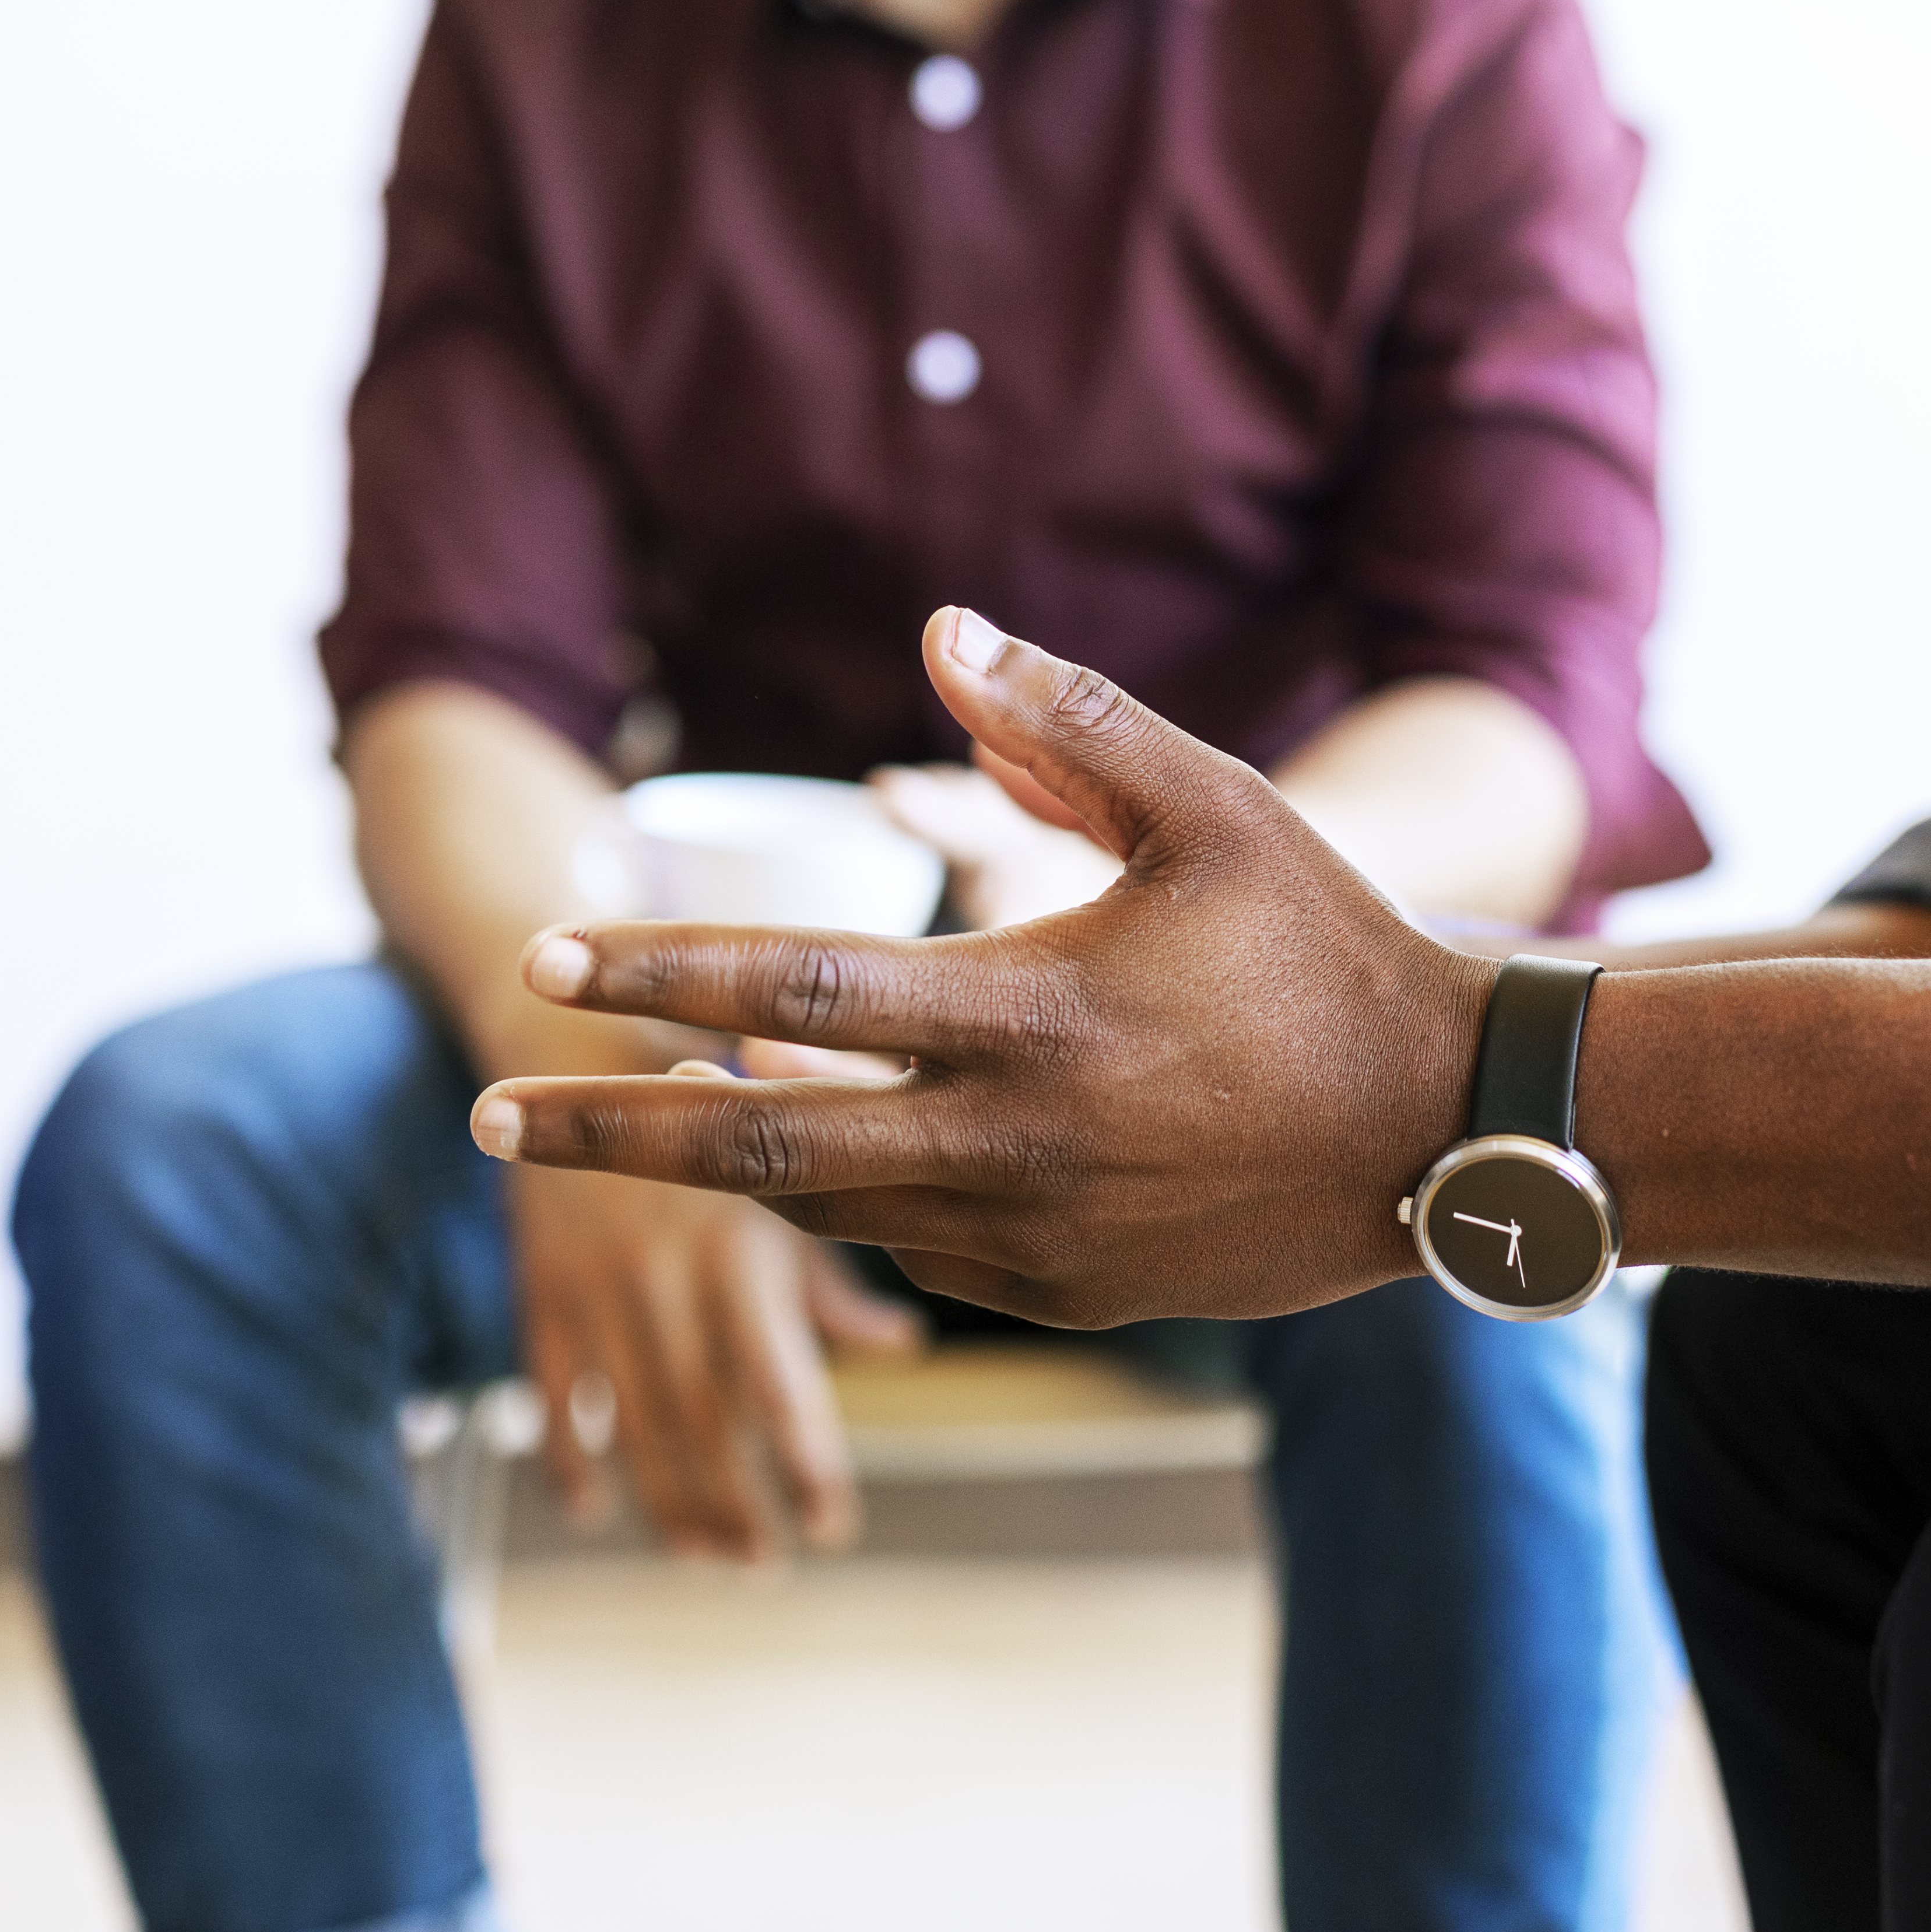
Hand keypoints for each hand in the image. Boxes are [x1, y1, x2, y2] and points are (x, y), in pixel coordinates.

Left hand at [471, 608, 1494, 1326]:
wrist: (1445, 1131)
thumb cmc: (1329, 948)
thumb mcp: (1218, 807)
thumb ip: (1069, 724)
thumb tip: (937, 635)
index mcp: (1036, 1012)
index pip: (798, 992)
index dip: (658, 974)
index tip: (540, 963)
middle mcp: (1016, 1142)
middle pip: (757, 1148)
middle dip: (604, 1134)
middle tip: (485, 1115)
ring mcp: (1038, 1238)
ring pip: (828, 1210)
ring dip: (713, 1175)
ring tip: (612, 1134)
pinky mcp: (1068, 1296)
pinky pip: (920, 1253)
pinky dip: (853, 1207)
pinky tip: (829, 1162)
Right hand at [507, 1130, 925, 1562]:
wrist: (580, 1035)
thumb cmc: (720, 1105)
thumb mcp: (786, 1178)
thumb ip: (833, 1278)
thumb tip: (904, 1350)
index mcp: (742, 1247)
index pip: (776, 1384)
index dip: (802, 1465)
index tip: (830, 1528)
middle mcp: (666, 1271)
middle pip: (701, 1423)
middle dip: (734, 1506)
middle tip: (764, 1564)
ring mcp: (596, 1283)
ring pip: (631, 1422)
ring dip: (667, 1502)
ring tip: (707, 1555)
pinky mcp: (540, 1284)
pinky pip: (551, 1389)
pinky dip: (568, 1455)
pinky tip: (593, 1507)